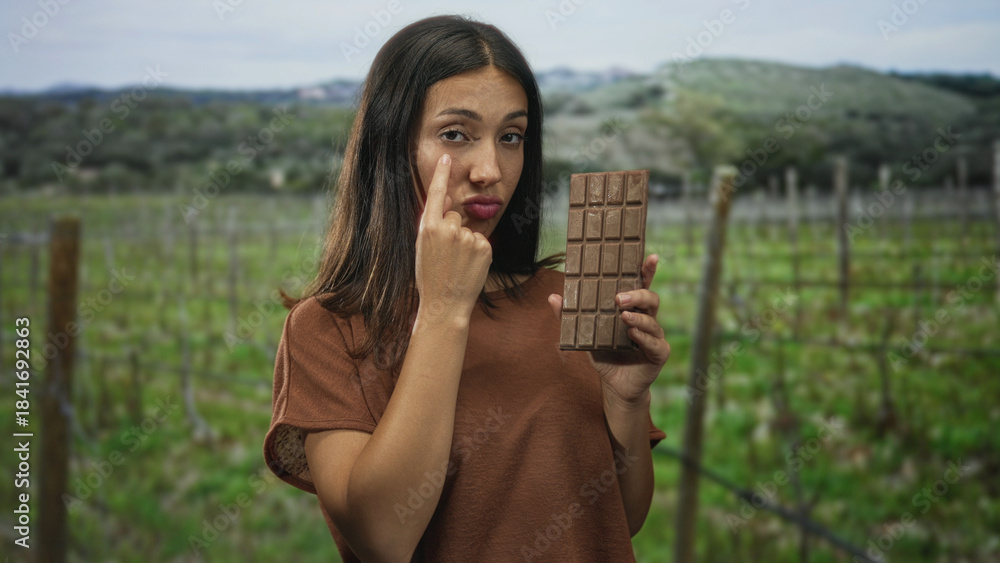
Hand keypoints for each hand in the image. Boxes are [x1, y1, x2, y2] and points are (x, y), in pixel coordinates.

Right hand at [415, 154, 492, 320]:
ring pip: (468, 229)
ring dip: (464, 242)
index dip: (440, 174)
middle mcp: (448, 229)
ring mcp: (468, 238)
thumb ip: (434, 220)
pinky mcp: (484, 247)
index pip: (435, 194)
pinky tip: (468, 266)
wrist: (445, 303)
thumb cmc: (430, 276)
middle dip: (452, 229)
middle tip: (445, 255)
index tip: (446, 157)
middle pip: (454, 215)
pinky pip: (480, 240)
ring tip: (456, 264)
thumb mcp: (424, 246)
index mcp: (428, 228)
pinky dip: (476, 251)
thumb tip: (448, 196)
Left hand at [548, 254, 670, 405]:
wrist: (615, 387)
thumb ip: (571, 317)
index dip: (647, 271)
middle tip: (618, 298)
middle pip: (651, 298)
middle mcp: (647, 319)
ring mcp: (656, 336)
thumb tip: (553, 297)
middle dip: (637, 294)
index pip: (642, 285)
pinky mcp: (659, 353)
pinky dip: (643, 337)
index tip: (651, 257)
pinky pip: (655, 343)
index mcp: (633, 309)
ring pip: (653, 320)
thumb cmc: (604, 355)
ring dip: (638, 316)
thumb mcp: (586, 334)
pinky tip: (632, 334)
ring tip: (623, 316)